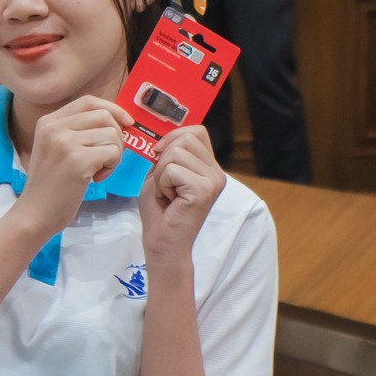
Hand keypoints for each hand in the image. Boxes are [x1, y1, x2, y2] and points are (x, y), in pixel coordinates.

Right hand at [11, 96, 133, 239]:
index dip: (112, 108)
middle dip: (116, 136)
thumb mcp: (55, 149)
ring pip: (111, 134)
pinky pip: (112, 152)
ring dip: (113, 154)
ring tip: (98, 170)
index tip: (126, 122)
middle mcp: (54, 127)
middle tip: (107, 158)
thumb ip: (77, 131)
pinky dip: (111, 166)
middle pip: (104, 116)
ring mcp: (65, 142)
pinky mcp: (77, 160)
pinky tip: (96, 178)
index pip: (88, 101)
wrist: (34, 214)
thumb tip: (117, 121)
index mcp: (48, 121)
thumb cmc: (49, 186)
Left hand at [137, 126, 225, 266]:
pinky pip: (171, 170)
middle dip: (163, 159)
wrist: (162, 244)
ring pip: (175, 153)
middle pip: (185, 138)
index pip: (196, 131)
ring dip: (161, 174)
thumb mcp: (160, 174)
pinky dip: (162, 184)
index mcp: (209, 167)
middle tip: (165, 185)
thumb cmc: (160, 212)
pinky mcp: (204, 189)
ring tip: (167, 194)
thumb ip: (166, 153)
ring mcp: (213, 180)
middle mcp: (216, 172)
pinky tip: (169, 201)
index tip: (158, 154)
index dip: (173, 136)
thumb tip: (164, 134)